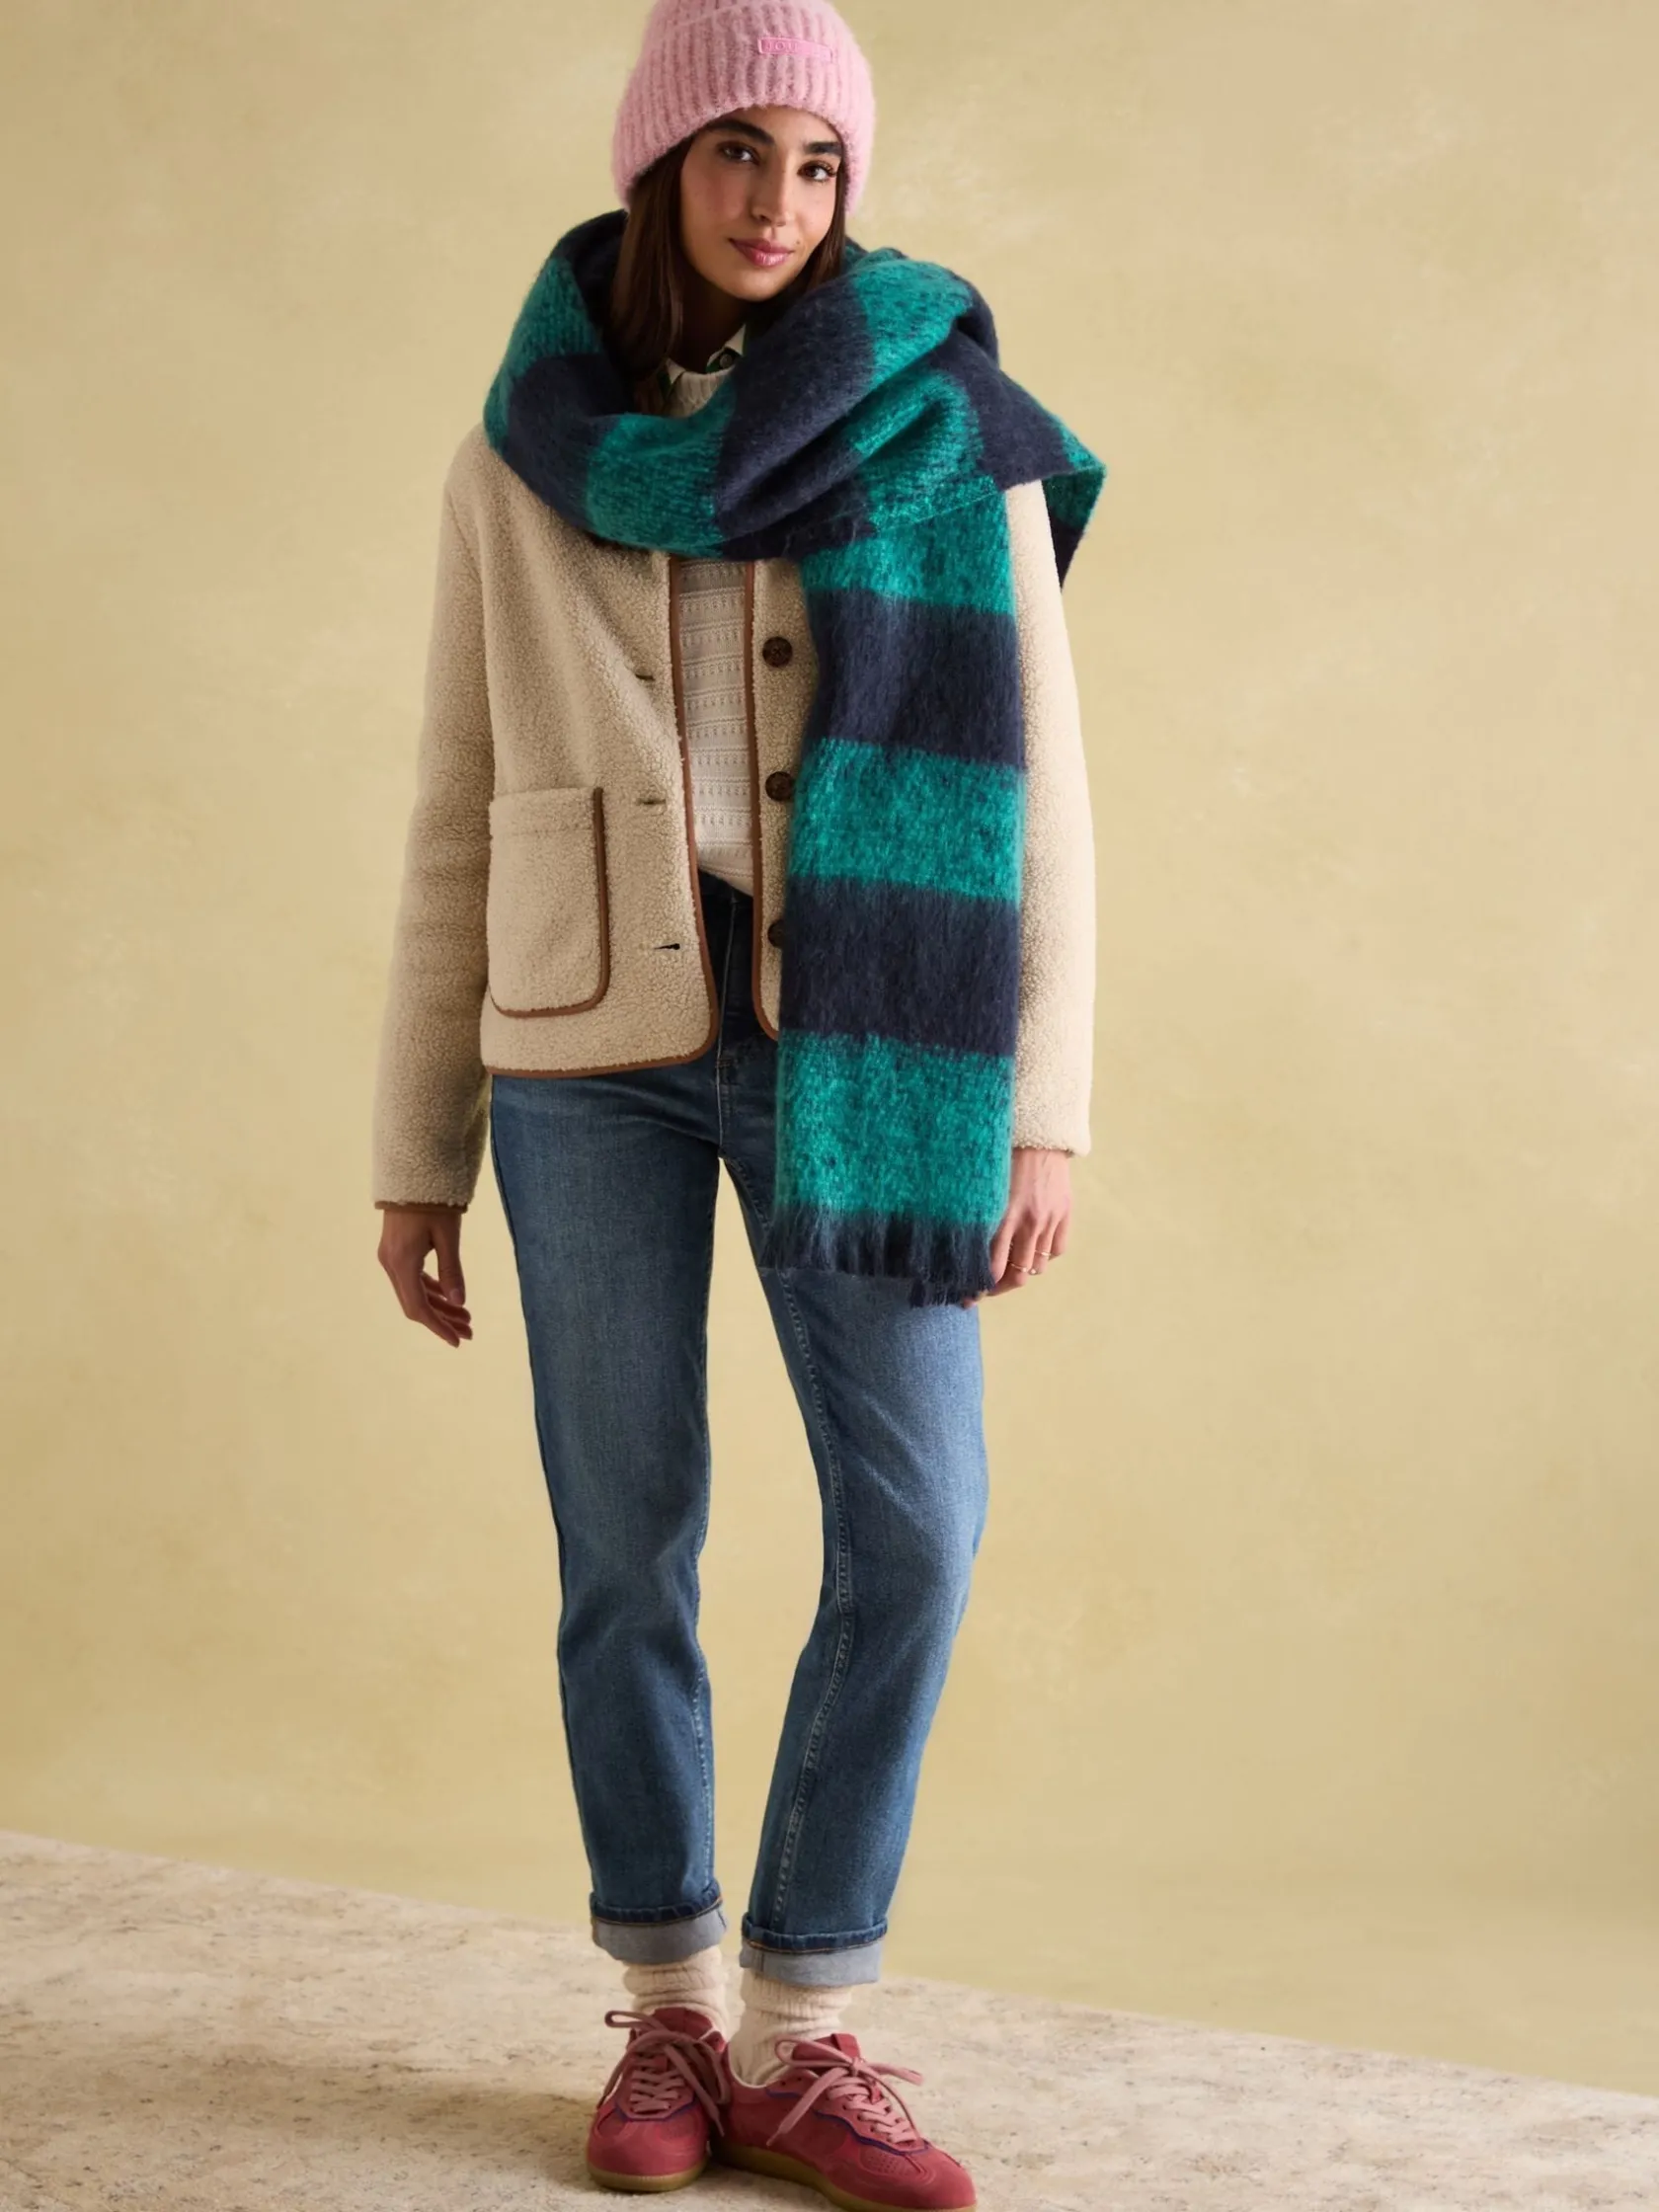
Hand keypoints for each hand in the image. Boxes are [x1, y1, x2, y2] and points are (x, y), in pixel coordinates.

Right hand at [377, 1204, 472, 1345]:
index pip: (418, 1308)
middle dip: (443, 1320)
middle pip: (416, 1304)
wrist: (411, 1171)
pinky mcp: (395, 1251)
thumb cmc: (433, 1199)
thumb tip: (460, 1303)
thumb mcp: (448, 1235)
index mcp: (402, 1262)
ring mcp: (391, 1257)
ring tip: (466, 1317)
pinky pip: (412, 1279)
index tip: (457, 1341)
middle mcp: (391, 1264)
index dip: (438, 1327)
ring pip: (414, 1293)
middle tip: (469, 1331)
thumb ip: (453, 1270)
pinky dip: (431, 1290)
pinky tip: (449, 1297)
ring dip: (439, 1306)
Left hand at [957, 1147, 1071, 1307]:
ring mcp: (1049, 1220)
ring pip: (1036, 1266)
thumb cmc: (1003, 1158)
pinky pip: (1056, 1250)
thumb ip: (977, 1218)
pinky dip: (1044, 1256)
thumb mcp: (984, 1189)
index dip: (980, 1288)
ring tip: (1006, 1276)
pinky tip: (1031, 1253)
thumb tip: (963, 1247)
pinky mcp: (1064, 1214)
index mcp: (1004, 1216)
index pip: (993, 1268)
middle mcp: (1028, 1223)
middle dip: (998, 1289)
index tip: (968, 1296)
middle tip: (984, 1291)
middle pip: (1017, 1276)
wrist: (1038, 1136)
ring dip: (1020, 1274)